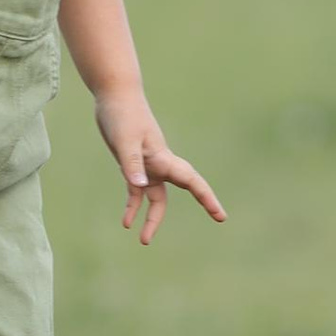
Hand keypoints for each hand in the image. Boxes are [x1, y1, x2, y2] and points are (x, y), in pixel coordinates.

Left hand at [95, 98, 224, 245]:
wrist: (114, 95)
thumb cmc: (122, 115)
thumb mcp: (124, 140)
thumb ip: (131, 164)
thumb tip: (138, 186)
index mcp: (163, 157)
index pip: (191, 181)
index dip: (207, 198)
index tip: (220, 215)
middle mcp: (160, 162)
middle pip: (185, 187)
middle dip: (202, 202)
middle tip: (220, 218)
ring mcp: (148, 164)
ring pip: (157, 197)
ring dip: (152, 218)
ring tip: (143, 240)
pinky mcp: (133, 163)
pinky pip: (137, 191)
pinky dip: (133, 205)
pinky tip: (126, 221)